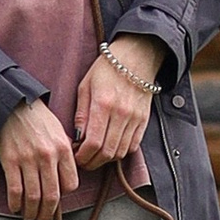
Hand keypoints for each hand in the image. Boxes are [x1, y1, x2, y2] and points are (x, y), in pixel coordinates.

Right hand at [0, 100, 80, 219]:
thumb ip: (65, 152)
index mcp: (63, 149)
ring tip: (30, 218)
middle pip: (52, 196)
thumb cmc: (36, 118)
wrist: (11, 104)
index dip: (64, 196)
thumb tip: (67, 175)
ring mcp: (28, 160)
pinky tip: (15, 208)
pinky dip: (15, 204)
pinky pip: (15, 190)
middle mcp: (48, 156)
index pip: (70, 184)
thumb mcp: (59, 131)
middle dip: (48, 214)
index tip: (58, 200)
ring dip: (32, 213)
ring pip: (34, 197)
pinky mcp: (10, 161)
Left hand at [74, 42, 160, 171]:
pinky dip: (121, 152)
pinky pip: (133, 146)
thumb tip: (77, 138)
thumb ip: (81, 114)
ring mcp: (135, 118)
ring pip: (121, 152)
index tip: (76, 157)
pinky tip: (110, 148)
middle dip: (93, 162)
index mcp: (103, 104)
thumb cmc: (106, 70)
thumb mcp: (85, 87)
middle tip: (84, 161)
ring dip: (106, 159)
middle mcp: (121, 114)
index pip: (93, 142)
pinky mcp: (144, 121)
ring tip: (95, 155)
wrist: (135, 58)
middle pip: (107, 152)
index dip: (83, 156)